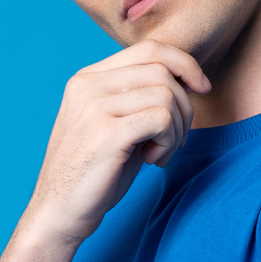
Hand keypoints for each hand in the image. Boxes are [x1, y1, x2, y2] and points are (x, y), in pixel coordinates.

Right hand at [21, 40, 210, 246]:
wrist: (58, 212)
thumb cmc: (93, 173)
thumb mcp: (116, 125)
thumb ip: (140, 98)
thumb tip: (189, 80)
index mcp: (87, 78)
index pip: (149, 49)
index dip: (185, 64)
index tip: (202, 88)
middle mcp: (87, 85)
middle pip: (162, 70)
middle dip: (184, 106)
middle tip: (175, 140)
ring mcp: (94, 106)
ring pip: (166, 94)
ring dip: (178, 128)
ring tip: (160, 154)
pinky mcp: (105, 133)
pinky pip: (162, 119)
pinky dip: (169, 142)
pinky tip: (153, 161)